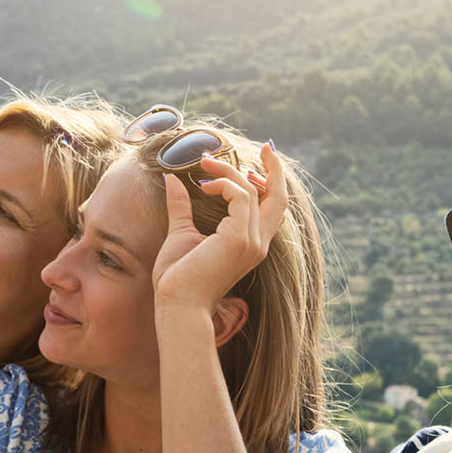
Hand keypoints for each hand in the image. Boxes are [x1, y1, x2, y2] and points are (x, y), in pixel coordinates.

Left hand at [149, 143, 285, 312]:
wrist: (176, 305)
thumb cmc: (177, 279)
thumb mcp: (181, 233)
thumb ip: (181, 206)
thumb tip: (171, 178)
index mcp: (249, 245)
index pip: (273, 210)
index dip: (270, 184)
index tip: (255, 163)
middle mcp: (257, 243)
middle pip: (279, 198)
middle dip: (275, 170)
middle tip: (267, 147)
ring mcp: (251, 242)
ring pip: (253, 191)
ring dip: (229, 172)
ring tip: (204, 165)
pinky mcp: (239, 239)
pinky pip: (241, 196)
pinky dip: (224, 184)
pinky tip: (204, 187)